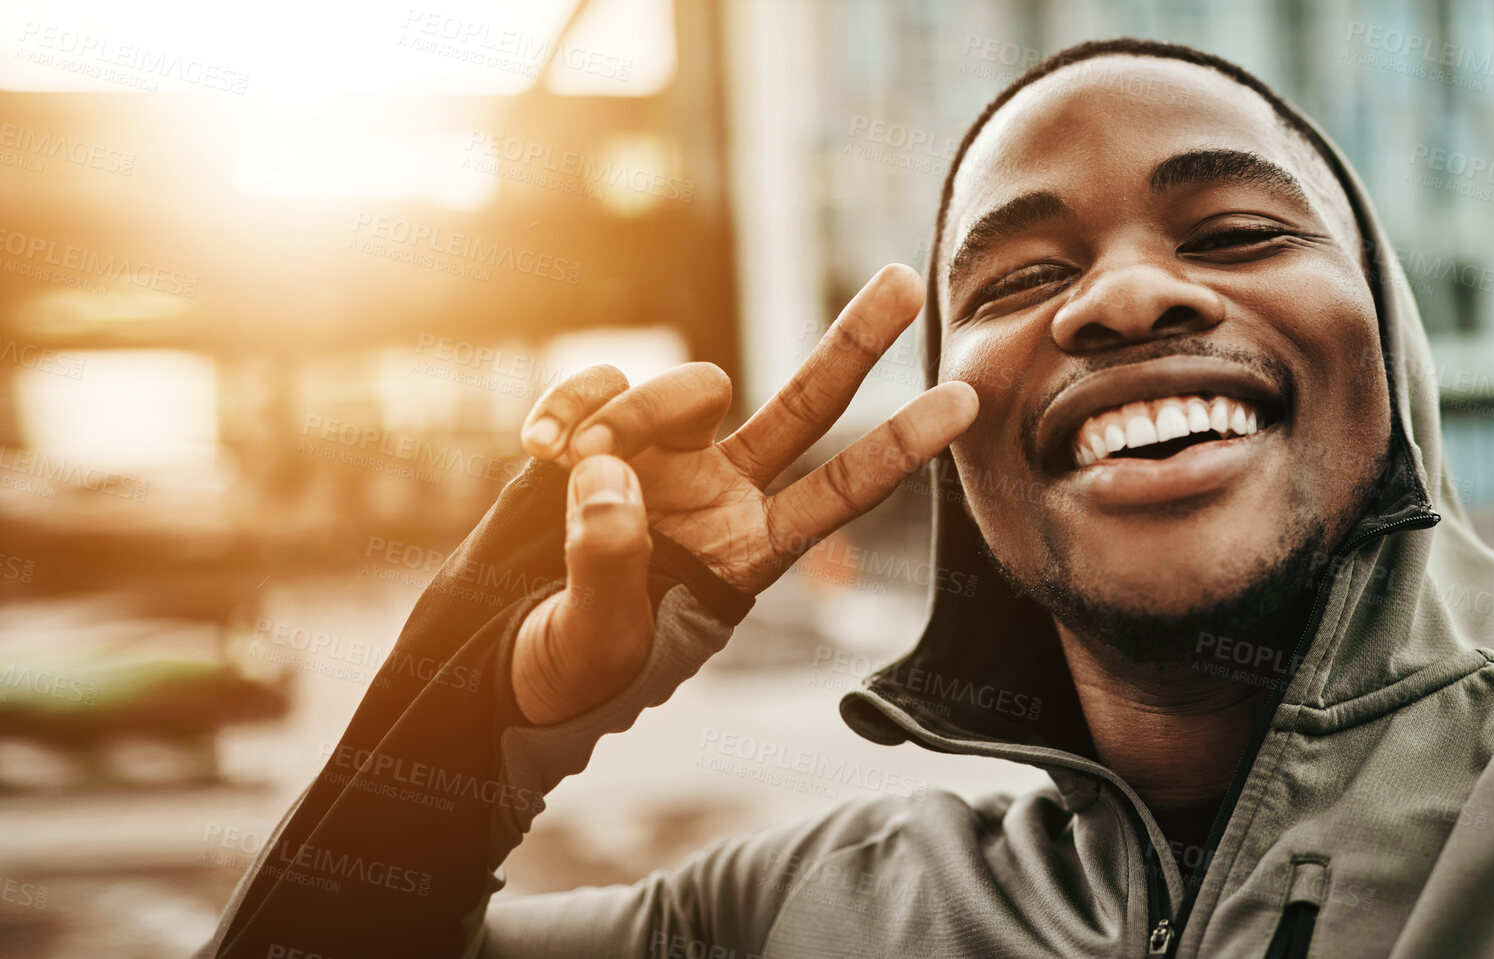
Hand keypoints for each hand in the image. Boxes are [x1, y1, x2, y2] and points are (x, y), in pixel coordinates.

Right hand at [510, 265, 974, 723]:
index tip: (966, 399)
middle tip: (902, 281)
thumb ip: (607, 562)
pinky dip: (570, 401)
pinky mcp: (600, 432)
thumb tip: (609, 474)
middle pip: (805, 404)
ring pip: (689, 387)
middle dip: (854, 341)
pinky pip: (604, 383)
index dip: (903, 444)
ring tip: (570, 466)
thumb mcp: (599, 640)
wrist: (500, 654)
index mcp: (750, 551)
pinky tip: (536, 446)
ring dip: (631, 413)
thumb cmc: (572, 669)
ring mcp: (665, 455)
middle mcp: (723, 491)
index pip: (843, 492)